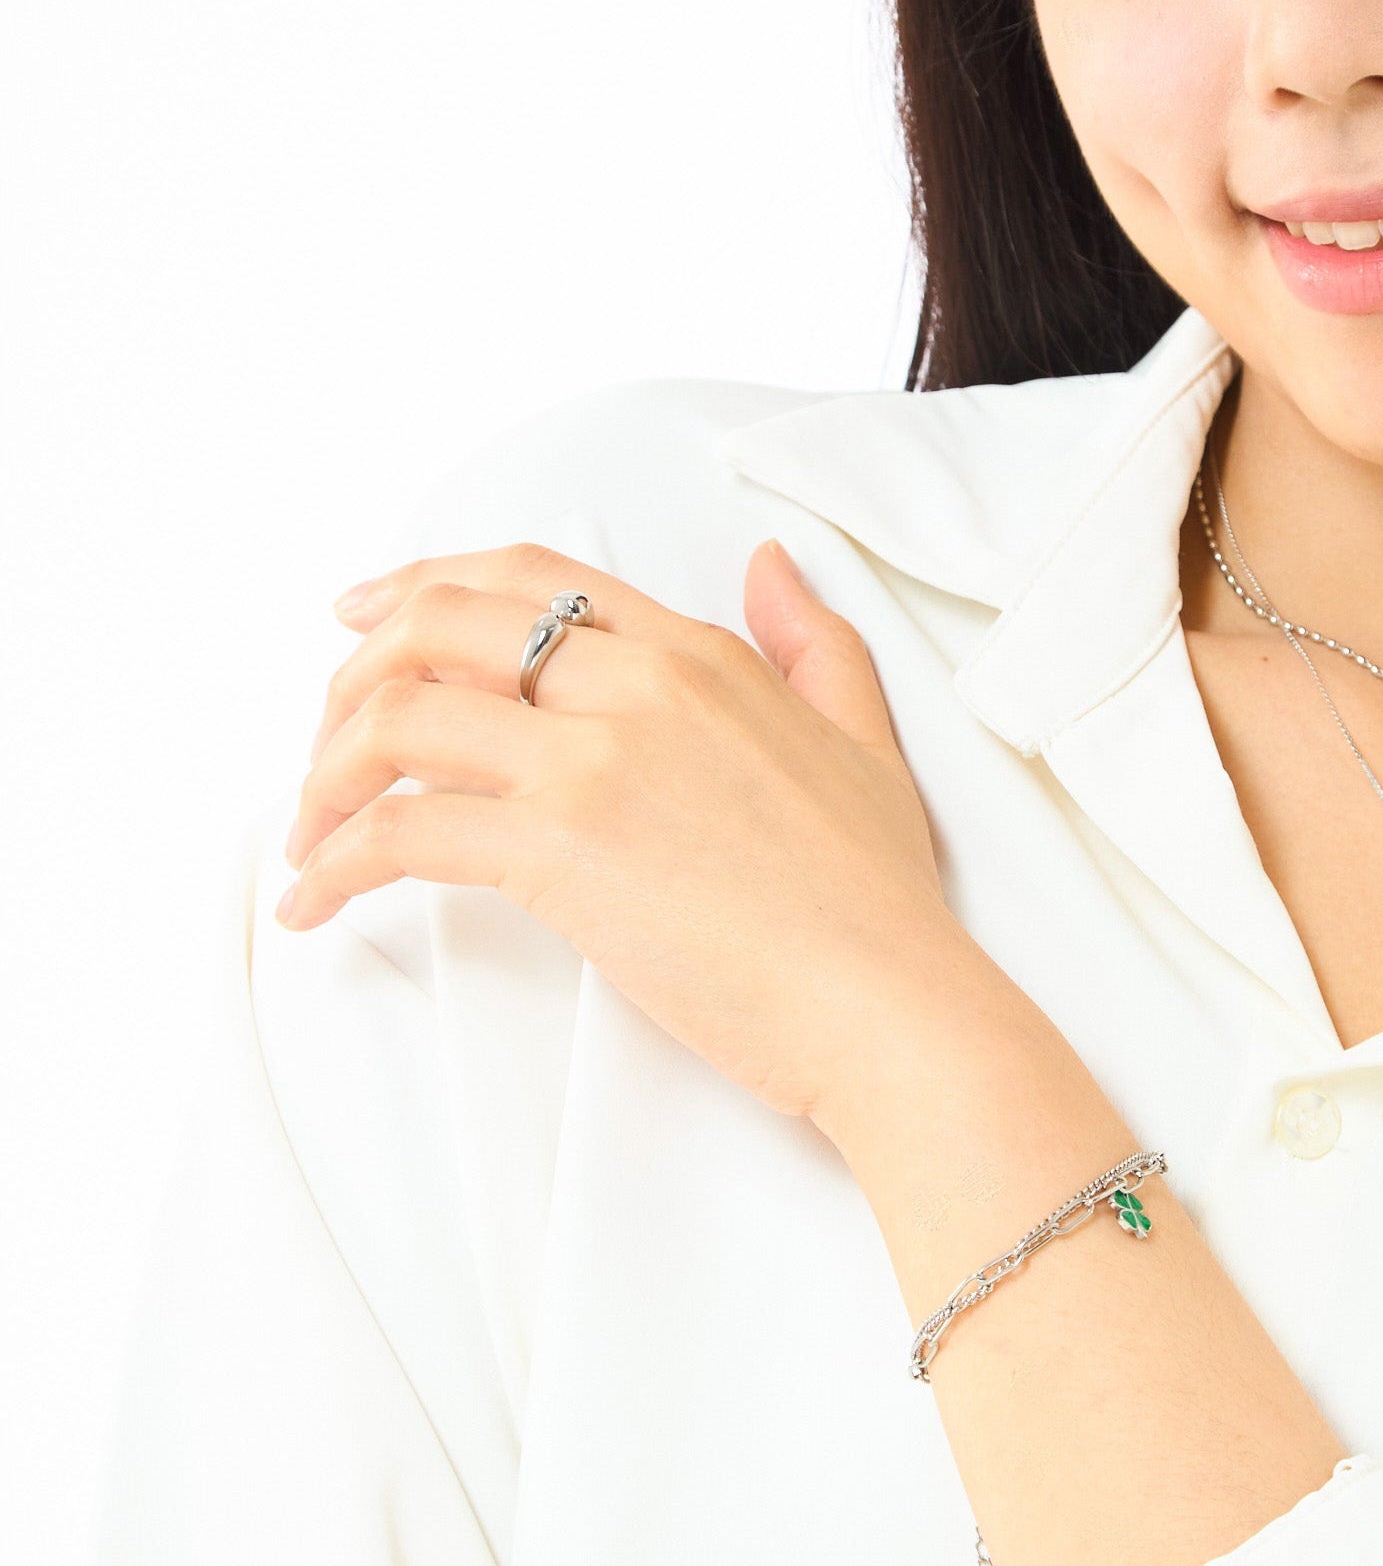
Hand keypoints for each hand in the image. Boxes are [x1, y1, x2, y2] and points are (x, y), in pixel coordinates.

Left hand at [278, 537, 983, 1121]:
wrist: (886, 999)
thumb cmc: (876, 895)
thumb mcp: (864, 738)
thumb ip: (813, 643)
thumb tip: (771, 565)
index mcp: (698, 654)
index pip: (529, 577)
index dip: (425, 584)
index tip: (365, 616)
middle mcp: (636, 684)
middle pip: (442, 625)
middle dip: (356, 671)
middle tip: (325, 737)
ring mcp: (592, 761)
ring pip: (402, 716)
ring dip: (329, 772)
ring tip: (314, 830)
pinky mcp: (556, 849)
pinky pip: (402, 828)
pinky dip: (337, 863)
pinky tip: (320, 903)